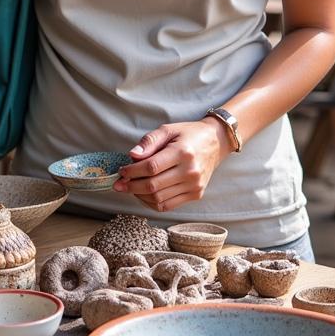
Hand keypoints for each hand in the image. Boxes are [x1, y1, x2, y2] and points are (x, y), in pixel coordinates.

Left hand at [111, 119, 232, 212]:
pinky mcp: (196, 194)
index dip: (132, 171)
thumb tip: (132, 155)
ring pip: (159, 199)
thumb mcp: (168, 130)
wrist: (215, 142)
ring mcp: (194, 186)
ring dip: (139, 195)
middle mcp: (190, 172)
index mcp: (182, 153)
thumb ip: (148, 141)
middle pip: (153, 186)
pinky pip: (168, 205)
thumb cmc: (188, 134)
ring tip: (130, 187)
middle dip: (131, 186)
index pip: (151, 167)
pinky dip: (152, 203)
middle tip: (118, 184)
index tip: (121, 171)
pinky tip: (143, 194)